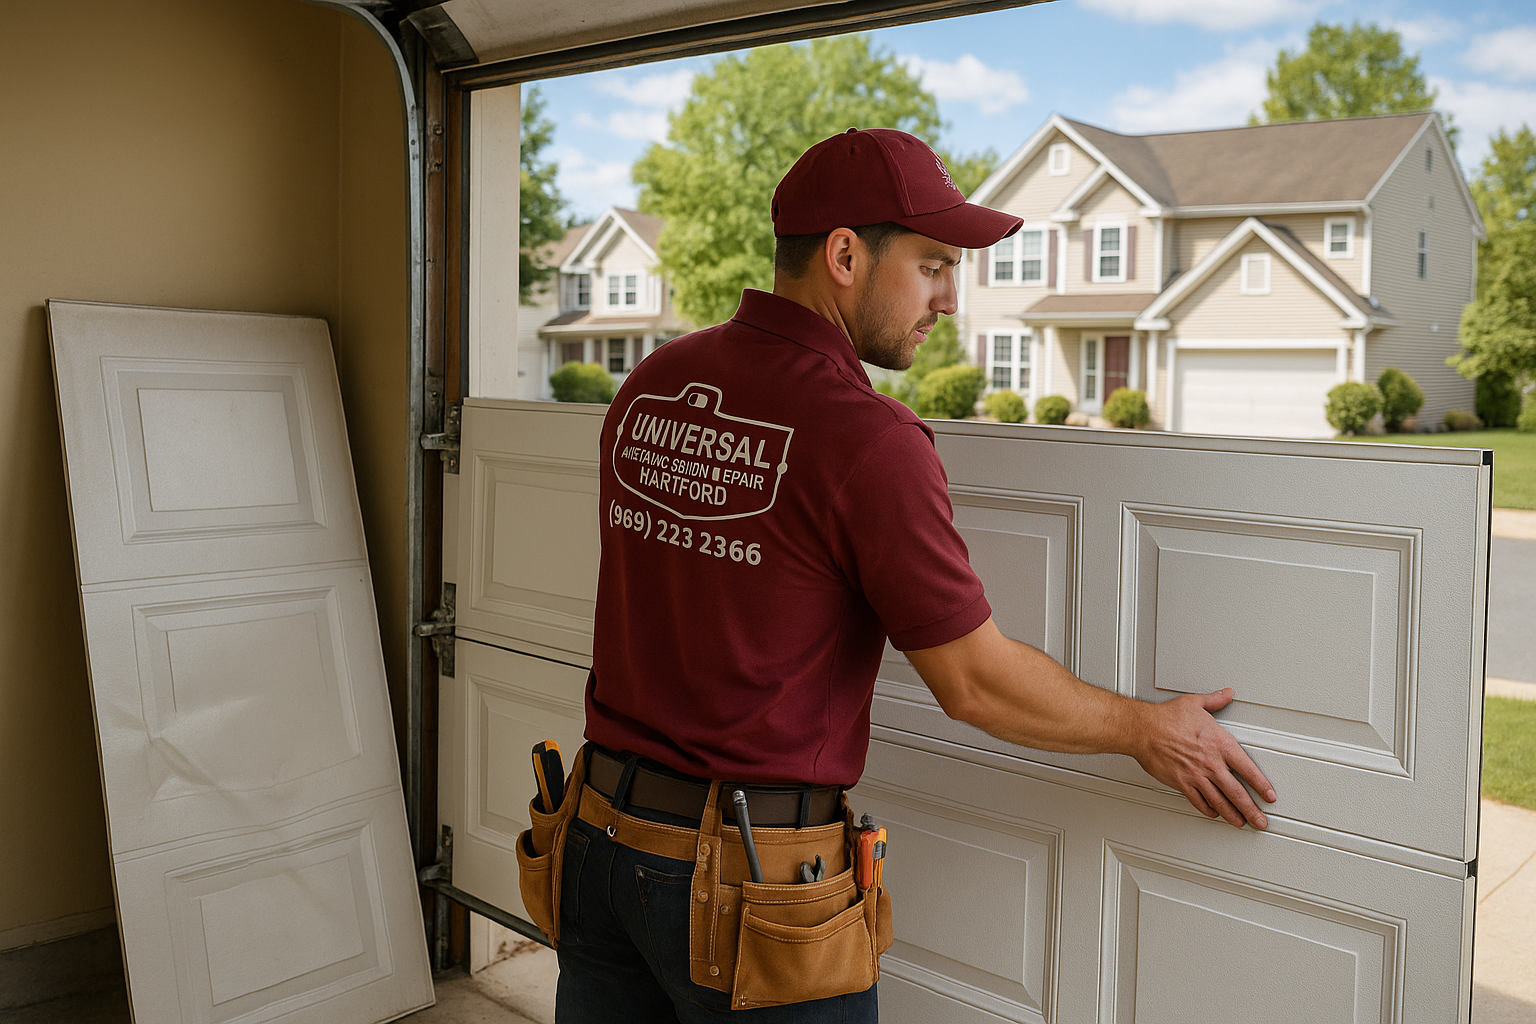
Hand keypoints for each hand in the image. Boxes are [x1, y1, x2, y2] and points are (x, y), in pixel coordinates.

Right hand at [1131, 688, 1275, 828]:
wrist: (1142, 729)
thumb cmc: (1166, 717)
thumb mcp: (1194, 703)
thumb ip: (1214, 700)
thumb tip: (1226, 694)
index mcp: (1219, 744)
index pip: (1248, 769)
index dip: (1261, 785)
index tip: (1269, 795)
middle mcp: (1211, 763)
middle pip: (1237, 793)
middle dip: (1252, 810)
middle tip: (1261, 821)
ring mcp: (1196, 775)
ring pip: (1220, 801)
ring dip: (1233, 815)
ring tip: (1241, 823)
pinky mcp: (1181, 783)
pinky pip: (1198, 801)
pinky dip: (1208, 810)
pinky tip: (1214, 813)